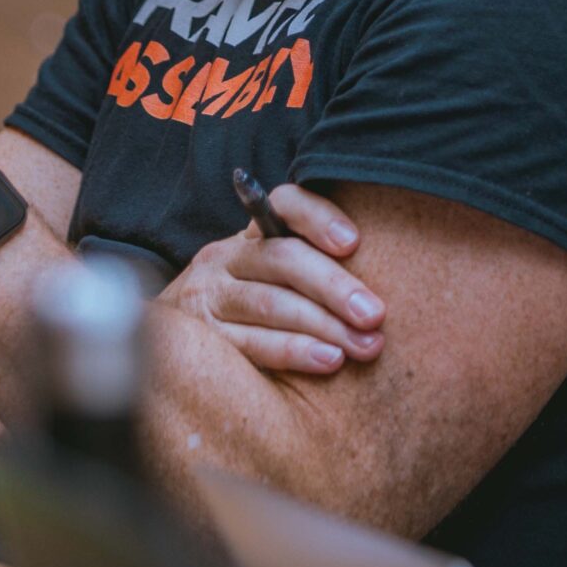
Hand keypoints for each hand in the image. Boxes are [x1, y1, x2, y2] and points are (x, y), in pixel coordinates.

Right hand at [163, 182, 384, 374]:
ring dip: (323, 325)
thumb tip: (395, 269)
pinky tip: (329, 361)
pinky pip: (251, 342)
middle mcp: (227, 257)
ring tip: (363, 345)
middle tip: (375, 314)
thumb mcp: (278, 278)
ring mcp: (209, 296)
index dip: (318, 217)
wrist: (171, 344)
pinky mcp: (203, 337)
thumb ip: (318, 265)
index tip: (354, 242)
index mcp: (252, 234)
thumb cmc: (256, 308)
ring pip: (271, 303)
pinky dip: (293, 351)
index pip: (284, 204)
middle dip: (334, 286)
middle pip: (283, 258)